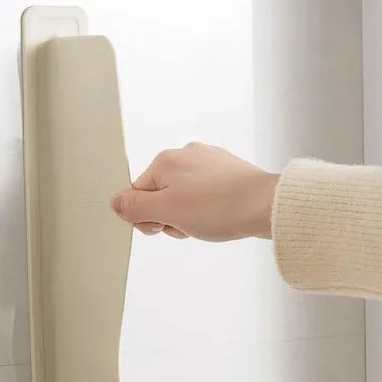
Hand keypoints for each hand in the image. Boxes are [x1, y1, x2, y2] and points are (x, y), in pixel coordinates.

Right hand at [111, 142, 278, 240]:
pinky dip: (210, 210)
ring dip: (191, 217)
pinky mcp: (229, 172)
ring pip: (185, 198)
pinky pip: (207, 196)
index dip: (148, 219)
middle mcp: (186, 154)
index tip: (166, 228)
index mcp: (165, 161)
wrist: (266, 205)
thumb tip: (115, 203)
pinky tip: (222, 216)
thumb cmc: (218, 208)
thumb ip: (135, 207)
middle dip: (172, 217)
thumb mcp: (167, 211)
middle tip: (190, 226)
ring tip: (209, 222)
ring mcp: (209, 161)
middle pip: (162, 196)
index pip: (138, 195)